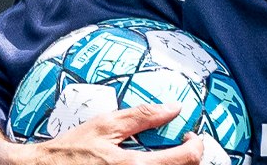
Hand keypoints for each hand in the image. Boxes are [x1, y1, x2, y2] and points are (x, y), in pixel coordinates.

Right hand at [0, 104, 208, 164]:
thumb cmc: (69, 150)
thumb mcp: (104, 126)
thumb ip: (141, 116)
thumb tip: (175, 108)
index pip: (186, 159)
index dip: (197, 146)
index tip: (189, 137)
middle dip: (190, 158)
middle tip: (182, 147)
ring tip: (166, 156)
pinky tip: (149, 164)